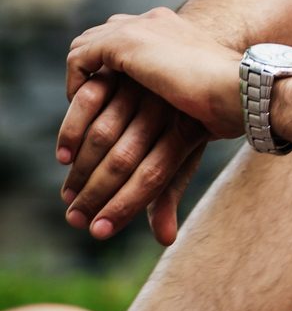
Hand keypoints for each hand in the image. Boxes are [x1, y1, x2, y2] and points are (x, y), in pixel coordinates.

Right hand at [56, 75, 209, 243]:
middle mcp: (166, 109)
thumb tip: (165, 240)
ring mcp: (143, 90)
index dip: (124, 206)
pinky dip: (73, 128)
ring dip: (81, 168)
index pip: (154, 177)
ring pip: (104, 134)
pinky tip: (65, 156)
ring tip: (68, 195)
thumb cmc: (193, 121)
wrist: (208, 70)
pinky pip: (90, 100)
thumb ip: (168, 193)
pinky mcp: (121, 73)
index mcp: (187, 132)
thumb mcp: (185, 154)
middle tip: (74, 218)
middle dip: (96, 193)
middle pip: (124, 159)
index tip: (99, 232)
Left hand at [65, 9, 243, 137]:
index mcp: (177, 28)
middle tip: (93, 103)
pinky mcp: (124, 43)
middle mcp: (156, 21)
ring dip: (81, 76)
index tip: (115, 96)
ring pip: (86, 44)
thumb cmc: (236, 100)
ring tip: (84, 109)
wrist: (241, 90)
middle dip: (93, 66)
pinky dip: (75, 82)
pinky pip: (78, 58)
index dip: (116, 63)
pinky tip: (83, 107)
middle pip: (104, 33)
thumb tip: (184, 113)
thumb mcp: (205, 89)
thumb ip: (183, 88)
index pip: (132, 33)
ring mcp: (140, 28)